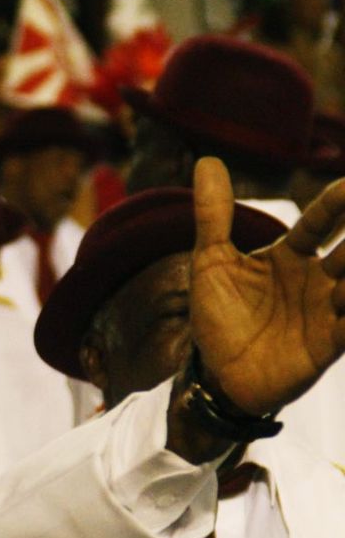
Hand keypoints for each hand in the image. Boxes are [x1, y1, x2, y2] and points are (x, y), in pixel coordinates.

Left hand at [191, 156, 344, 415]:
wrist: (215, 375)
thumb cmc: (218, 317)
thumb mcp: (211, 262)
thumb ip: (213, 215)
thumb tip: (206, 161)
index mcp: (292, 253)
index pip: (322, 219)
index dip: (337, 201)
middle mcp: (318, 277)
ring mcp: (329, 309)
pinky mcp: (331, 343)